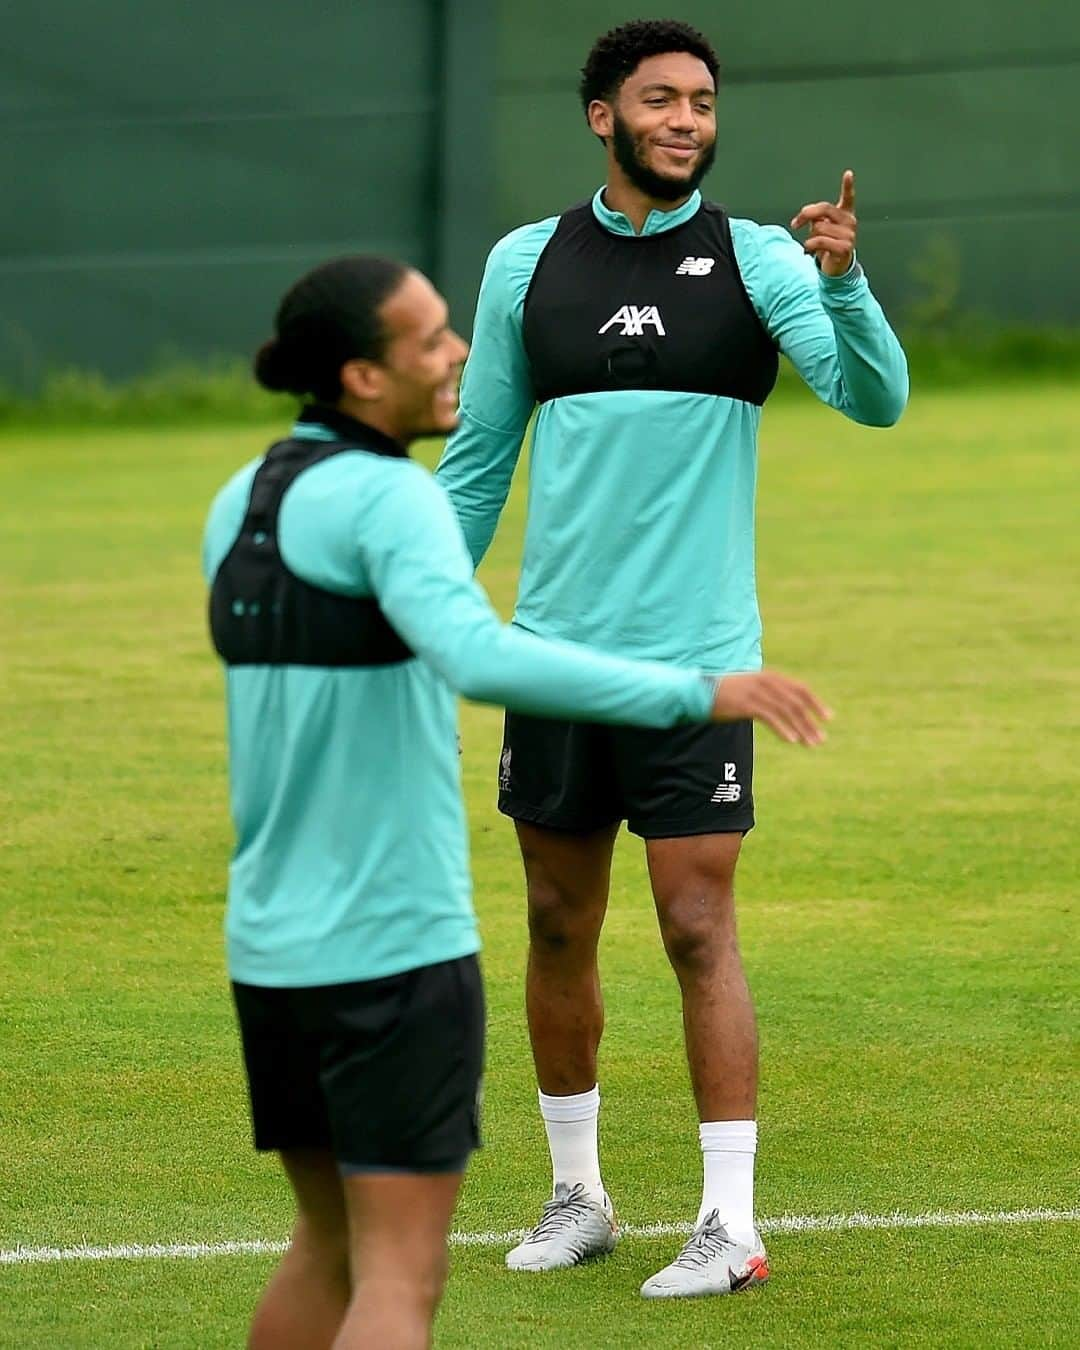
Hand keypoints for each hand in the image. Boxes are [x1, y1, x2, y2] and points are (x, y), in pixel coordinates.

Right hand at [711, 671, 831, 745]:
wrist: (698, 693)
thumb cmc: (724, 694)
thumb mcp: (750, 689)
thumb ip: (768, 694)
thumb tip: (785, 708)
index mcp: (769, 677)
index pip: (800, 689)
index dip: (816, 703)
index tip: (828, 718)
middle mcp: (766, 682)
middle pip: (796, 702)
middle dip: (811, 722)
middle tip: (821, 739)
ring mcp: (756, 692)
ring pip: (787, 711)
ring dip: (801, 729)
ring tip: (810, 744)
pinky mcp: (746, 704)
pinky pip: (770, 717)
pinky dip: (783, 729)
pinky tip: (792, 740)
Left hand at [790, 170, 856, 276]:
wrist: (835, 268)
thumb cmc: (827, 245)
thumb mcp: (820, 228)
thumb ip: (815, 218)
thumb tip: (806, 217)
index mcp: (845, 214)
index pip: (848, 198)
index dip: (848, 186)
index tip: (848, 174)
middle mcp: (850, 222)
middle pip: (824, 208)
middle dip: (806, 214)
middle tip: (795, 223)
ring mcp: (849, 235)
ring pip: (819, 227)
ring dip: (810, 237)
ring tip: (813, 245)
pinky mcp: (845, 248)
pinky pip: (819, 241)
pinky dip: (809, 245)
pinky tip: (809, 251)